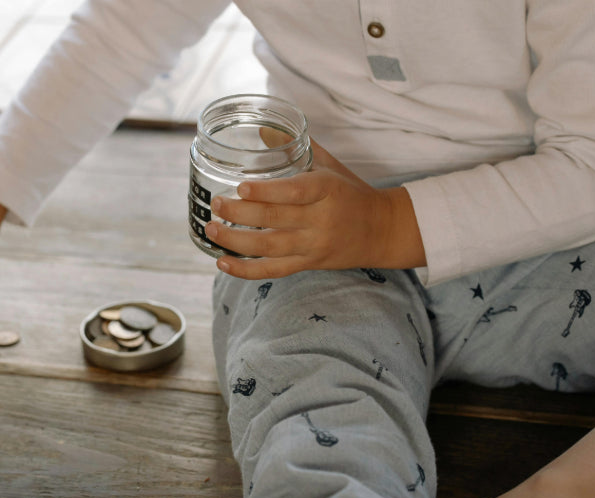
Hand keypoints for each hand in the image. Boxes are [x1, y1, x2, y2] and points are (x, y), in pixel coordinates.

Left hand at [205, 137, 424, 279]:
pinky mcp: (309, 264)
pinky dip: (246, 270)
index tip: (241, 187)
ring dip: (236, 241)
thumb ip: (296, 148)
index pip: (294, 191)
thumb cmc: (350, 193)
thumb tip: (262, 129)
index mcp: (327, 190)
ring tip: (212, 230)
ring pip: (270, 247)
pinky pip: (274, 271)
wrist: (382, 230)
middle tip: (216, 205)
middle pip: (275, 219)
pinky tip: (223, 263)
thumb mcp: (329, 166)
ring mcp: (314, 245)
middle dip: (240, 213)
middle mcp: (320, 220)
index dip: (266, 192)